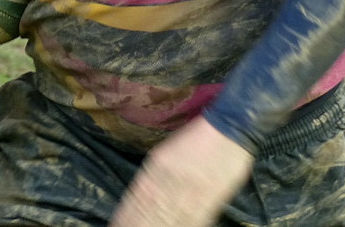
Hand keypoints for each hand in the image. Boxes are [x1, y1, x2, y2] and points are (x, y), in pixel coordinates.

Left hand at [110, 116, 252, 226]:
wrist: (227, 129)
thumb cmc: (197, 138)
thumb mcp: (165, 152)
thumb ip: (153, 174)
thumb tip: (142, 192)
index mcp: (155, 168)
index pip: (136, 199)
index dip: (126, 215)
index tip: (117, 224)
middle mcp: (167, 181)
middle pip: (148, 211)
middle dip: (136, 224)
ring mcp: (187, 192)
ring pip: (165, 218)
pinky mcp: (206, 200)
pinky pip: (190, 220)